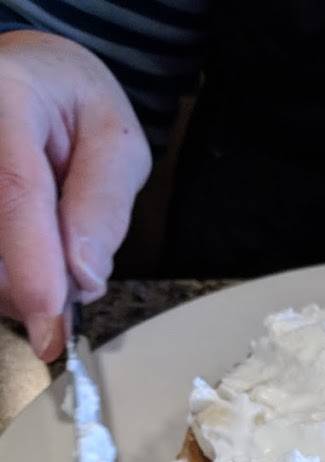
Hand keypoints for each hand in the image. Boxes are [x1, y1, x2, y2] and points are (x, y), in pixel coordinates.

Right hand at [0, 30, 150, 360]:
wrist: (28, 74)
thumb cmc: (75, 105)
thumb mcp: (116, 140)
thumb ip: (103, 205)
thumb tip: (84, 278)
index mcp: (7, 97)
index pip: (15, 191)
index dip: (33, 268)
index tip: (50, 327)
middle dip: (32, 286)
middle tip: (71, 286)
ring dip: (14, 288)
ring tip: (48, 261)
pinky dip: (4, 281)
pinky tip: (24, 266)